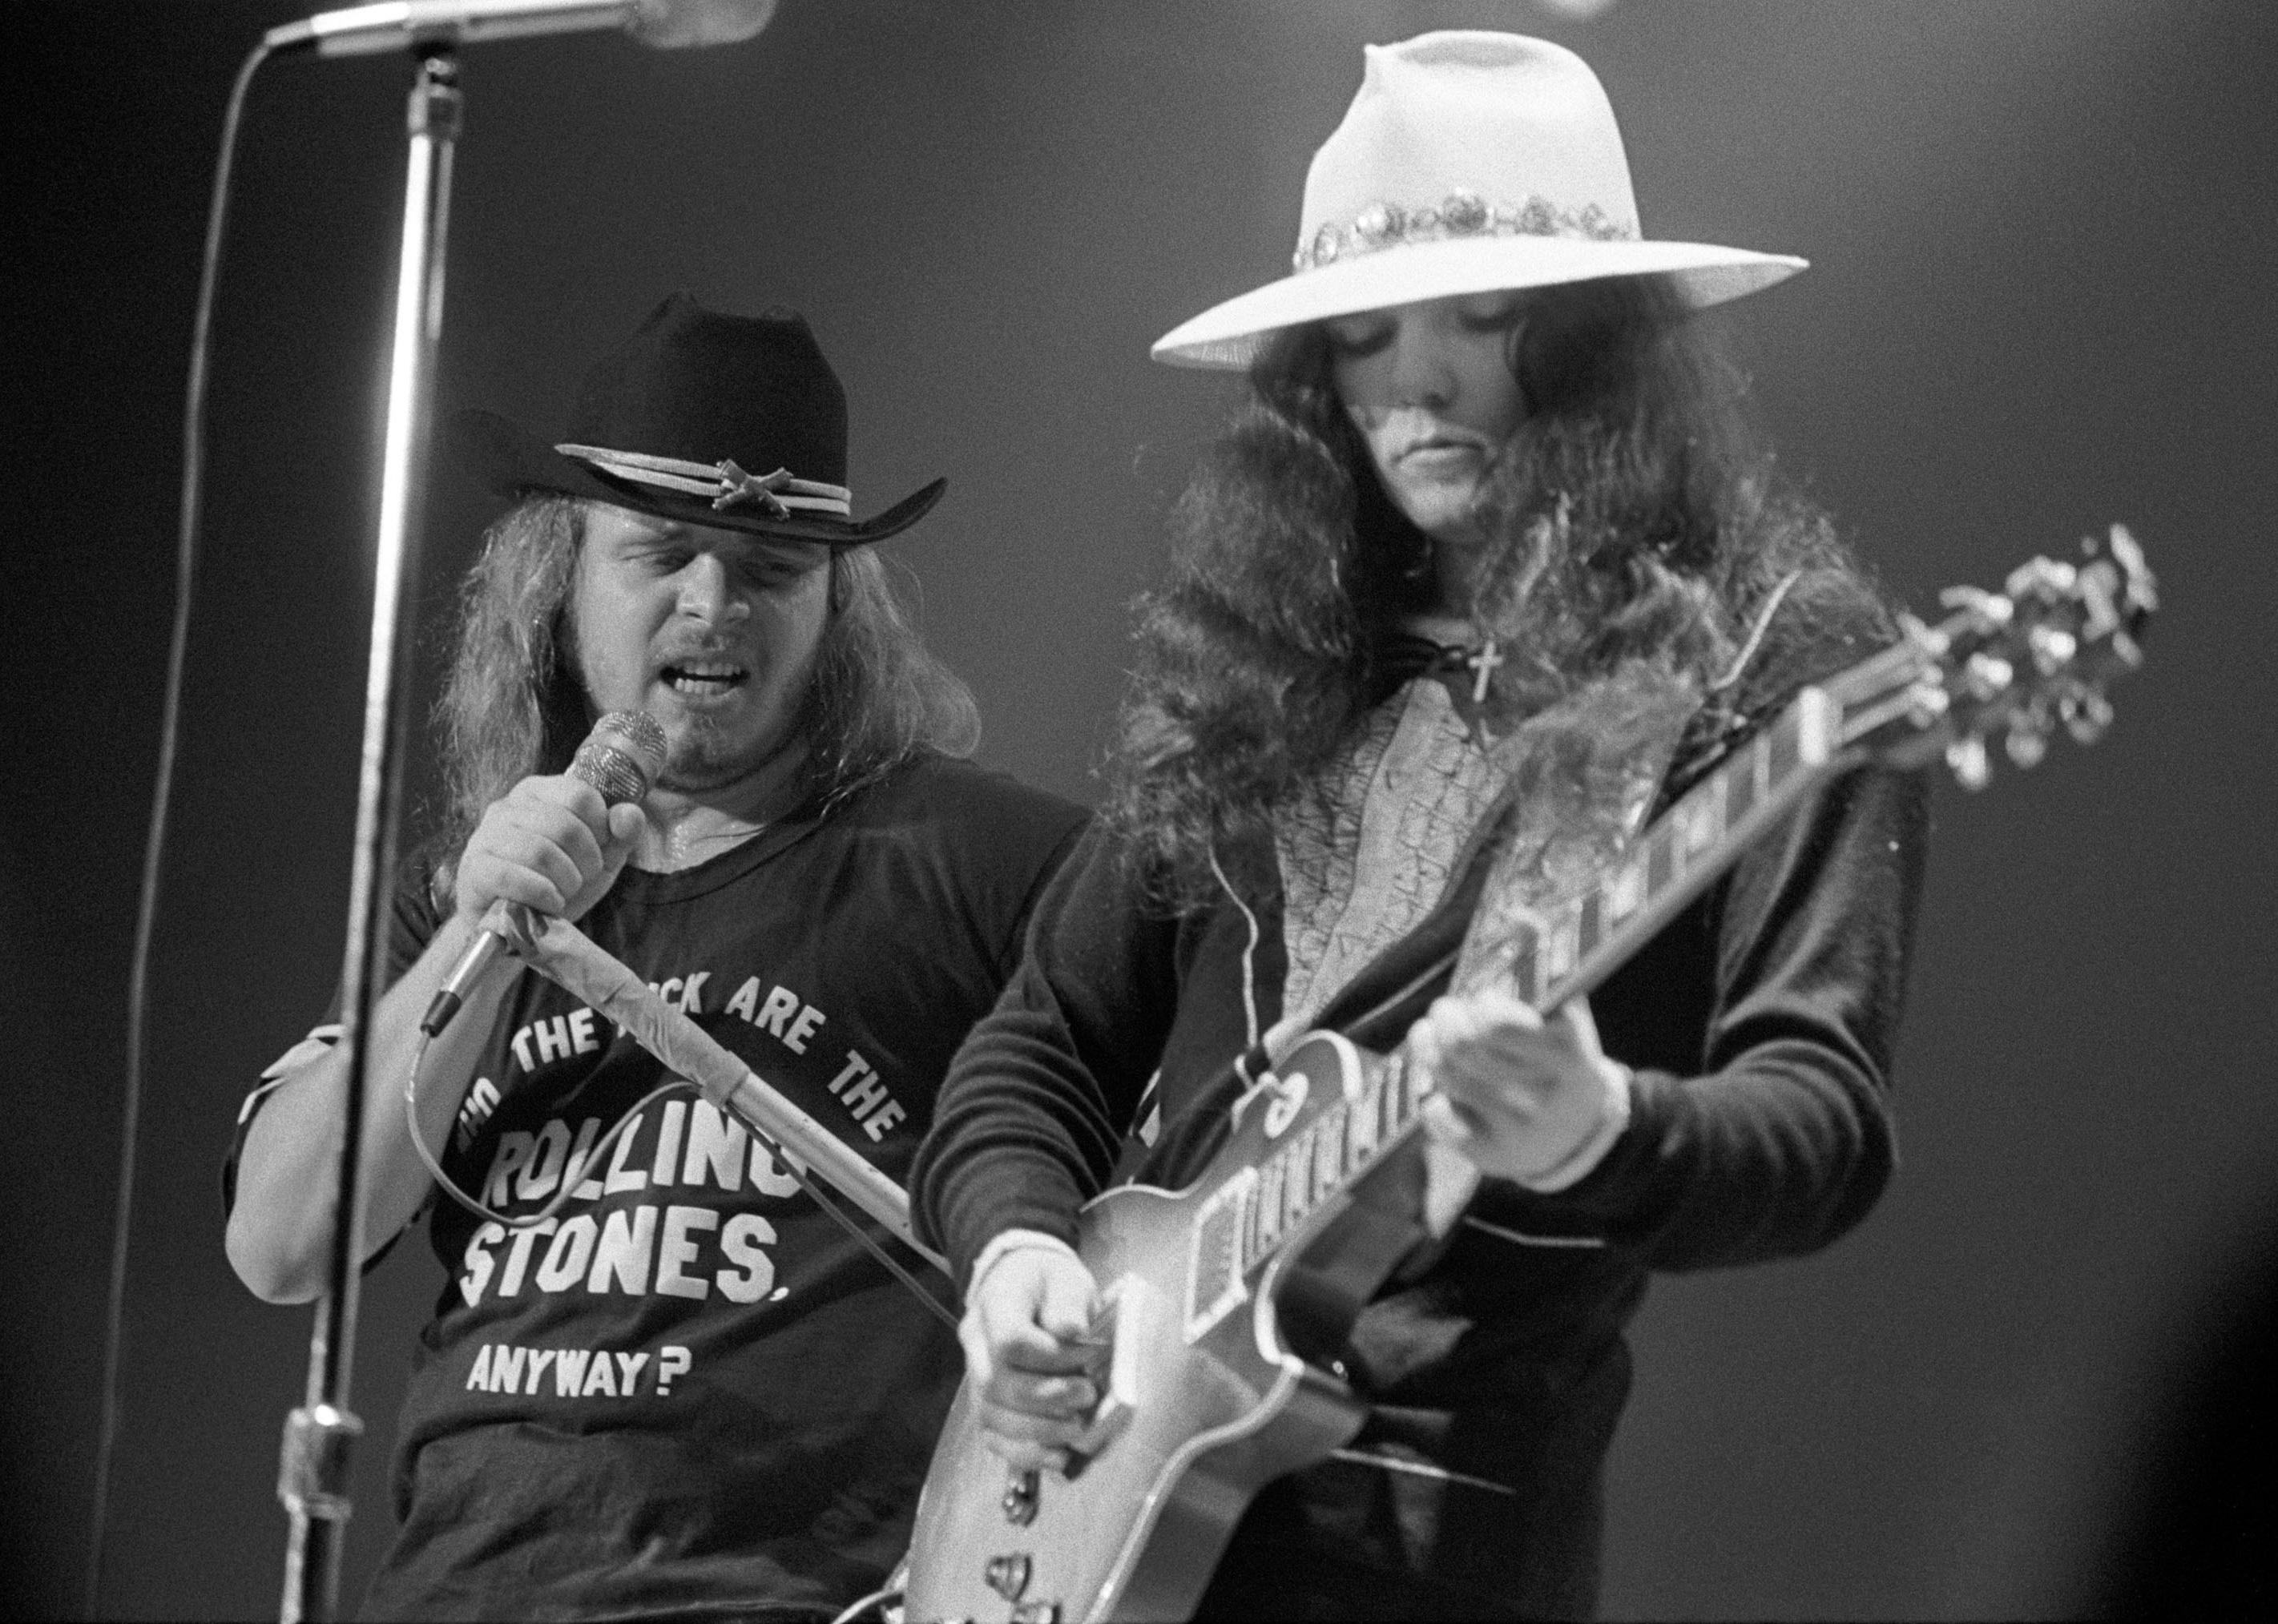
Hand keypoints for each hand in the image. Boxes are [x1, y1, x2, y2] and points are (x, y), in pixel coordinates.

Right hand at [452, 773, 645, 929]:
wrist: (515, 923)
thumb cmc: (557, 881)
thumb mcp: (599, 857)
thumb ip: (620, 834)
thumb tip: (630, 814)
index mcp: (539, 792)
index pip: (581, 795)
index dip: (601, 829)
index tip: (598, 851)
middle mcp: (508, 806)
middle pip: (564, 826)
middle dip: (586, 861)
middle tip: (583, 878)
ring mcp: (486, 836)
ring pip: (540, 852)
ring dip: (565, 881)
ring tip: (565, 892)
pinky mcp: (475, 869)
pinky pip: (512, 876)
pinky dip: (542, 895)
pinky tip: (549, 903)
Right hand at [958, 1237, 1103, 1474]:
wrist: (1022, 1284)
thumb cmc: (1048, 1283)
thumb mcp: (1065, 1277)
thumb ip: (1068, 1301)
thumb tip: (1071, 1331)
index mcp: (994, 1303)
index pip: (1010, 1339)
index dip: (1051, 1357)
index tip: (1089, 1355)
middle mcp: (975, 1342)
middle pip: (997, 1383)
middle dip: (1047, 1399)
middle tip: (1087, 1395)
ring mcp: (975, 1376)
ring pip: (991, 1416)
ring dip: (1039, 1431)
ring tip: (1078, 1428)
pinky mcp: (985, 1402)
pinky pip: (993, 1437)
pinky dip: (1026, 1453)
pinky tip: (1058, 1456)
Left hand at [1408, 987, 1627, 1187]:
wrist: (1578, 1133)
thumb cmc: (1556, 1057)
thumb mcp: (1563, 1014)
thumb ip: (1540, 965)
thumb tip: (1519, 916)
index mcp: (1568, 1053)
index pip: (1498, 1023)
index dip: (1480, 1005)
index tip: (1479, 999)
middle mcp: (1546, 1096)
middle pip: (1464, 1046)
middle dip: (1445, 1019)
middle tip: (1443, 1010)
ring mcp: (1519, 1130)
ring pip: (1448, 1077)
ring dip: (1429, 1049)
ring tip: (1428, 1034)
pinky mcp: (1493, 1156)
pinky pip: (1438, 1119)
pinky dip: (1430, 1097)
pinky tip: (1437, 1088)